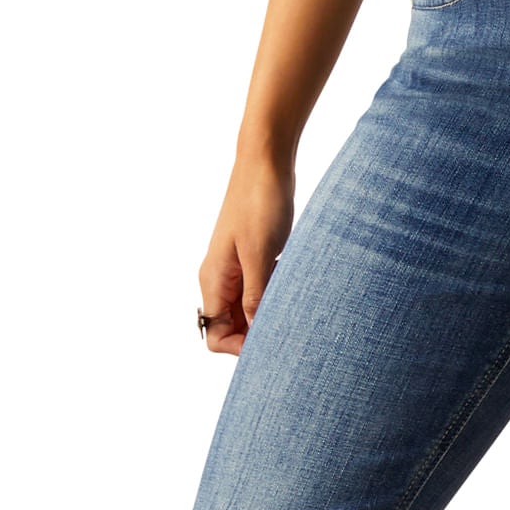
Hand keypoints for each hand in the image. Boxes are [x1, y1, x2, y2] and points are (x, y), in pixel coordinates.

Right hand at [199, 153, 294, 354]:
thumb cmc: (260, 203)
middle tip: (290, 330)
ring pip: (248, 310)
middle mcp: (220, 278)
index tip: (271, 341)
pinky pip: (260, 291)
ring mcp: (236, 268)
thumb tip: (255, 334)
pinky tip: (295, 289)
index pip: (215, 336)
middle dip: (257, 335)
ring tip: (296, 309)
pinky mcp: (254, 258)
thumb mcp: (260, 255)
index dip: (240, 348)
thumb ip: (255, 296)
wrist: (266, 162)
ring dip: (269, 315)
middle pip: (232, 328)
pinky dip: (276, 296)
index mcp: (213, 280)